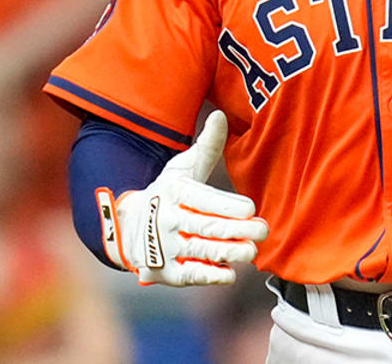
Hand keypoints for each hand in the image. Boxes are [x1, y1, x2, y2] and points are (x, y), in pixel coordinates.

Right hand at [107, 110, 268, 285]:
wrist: (128, 225)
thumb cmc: (167, 192)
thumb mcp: (182, 167)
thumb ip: (207, 145)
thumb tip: (221, 115)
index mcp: (174, 192)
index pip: (204, 199)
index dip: (228, 206)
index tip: (251, 208)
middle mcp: (167, 219)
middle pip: (207, 227)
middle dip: (238, 230)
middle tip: (263, 230)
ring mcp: (164, 247)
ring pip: (200, 251)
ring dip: (228, 253)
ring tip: (251, 251)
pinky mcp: (164, 271)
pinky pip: (189, 275)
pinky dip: (209, 275)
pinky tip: (229, 273)